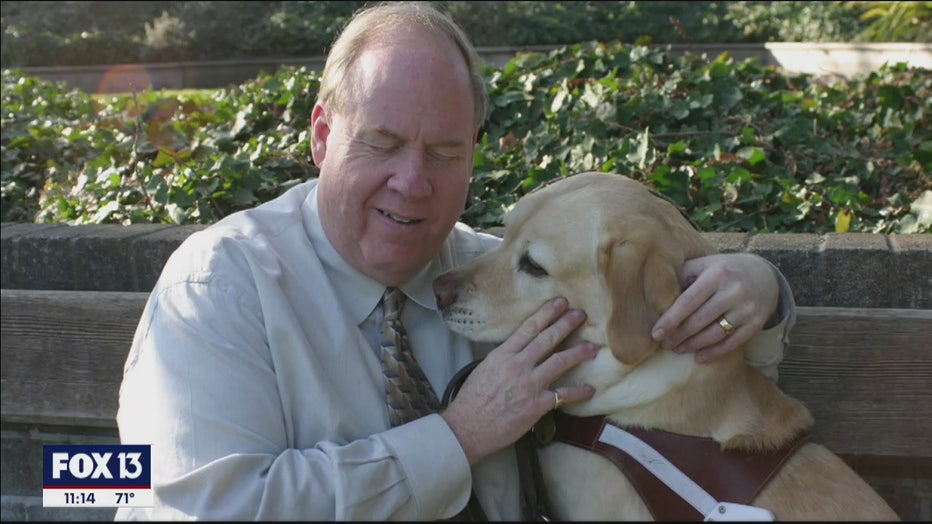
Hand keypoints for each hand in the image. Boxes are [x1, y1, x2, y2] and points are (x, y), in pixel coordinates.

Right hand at [440, 297, 597, 464]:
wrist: (468, 426)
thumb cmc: (473, 400)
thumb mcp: (485, 368)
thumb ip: (505, 357)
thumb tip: (520, 350)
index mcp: (503, 355)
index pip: (528, 328)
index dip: (546, 313)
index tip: (559, 302)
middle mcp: (518, 365)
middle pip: (547, 339)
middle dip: (566, 324)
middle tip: (580, 314)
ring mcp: (529, 384)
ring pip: (560, 362)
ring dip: (579, 352)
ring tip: (593, 347)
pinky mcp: (538, 405)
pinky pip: (564, 395)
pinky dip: (579, 391)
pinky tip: (590, 389)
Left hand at [650, 253, 779, 362]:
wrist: (764, 275)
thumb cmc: (722, 271)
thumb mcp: (703, 265)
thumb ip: (682, 276)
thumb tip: (656, 295)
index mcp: (717, 274)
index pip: (689, 301)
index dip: (671, 319)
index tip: (656, 333)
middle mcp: (734, 291)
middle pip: (700, 320)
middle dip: (679, 335)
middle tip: (663, 344)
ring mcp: (747, 309)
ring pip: (715, 334)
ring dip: (693, 345)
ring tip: (677, 349)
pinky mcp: (756, 323)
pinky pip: (732, 343)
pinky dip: (714, 353)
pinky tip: (699, 357)